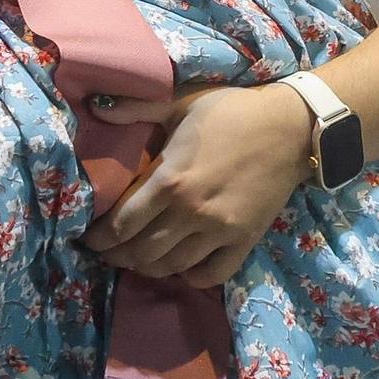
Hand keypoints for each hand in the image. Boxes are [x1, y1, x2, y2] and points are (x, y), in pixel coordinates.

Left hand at [82, 83, 308, 286]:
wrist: (289, 127)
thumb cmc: (230, 112)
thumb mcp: (179, 102)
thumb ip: (136, 108)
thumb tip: (94, 107)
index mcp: (170, 180)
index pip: (122, 224)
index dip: (100, 238)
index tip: (89, 239)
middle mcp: (191, 212)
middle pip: (142, 252)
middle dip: (118, 256)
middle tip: (109, 252)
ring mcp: (219, 231)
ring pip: (172, 267)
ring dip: (149, 268)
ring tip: (138, 260)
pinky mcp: (244, 241)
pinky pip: (211, 275)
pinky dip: (191, 277)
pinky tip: (181, 267)